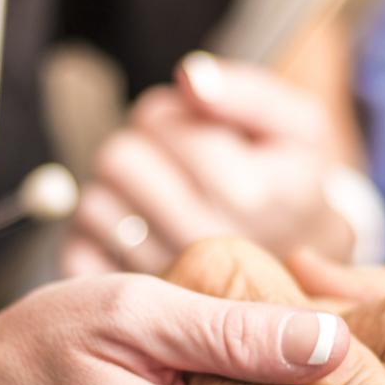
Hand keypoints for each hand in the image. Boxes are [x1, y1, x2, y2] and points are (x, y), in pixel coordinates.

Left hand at [62, 54, 354, 276]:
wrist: (304, 276)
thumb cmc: (293, 187)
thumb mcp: (297, 128)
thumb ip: (246, 93)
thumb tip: (190, 78)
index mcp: (248, 194)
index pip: (160, 124)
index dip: (171, 115)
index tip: (197, 130)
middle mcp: (204, 243)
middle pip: (119, 160)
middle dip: (140, 147)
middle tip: (170, 161)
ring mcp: (167, 281)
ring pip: (93, 205)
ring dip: (117, 192)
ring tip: (157, 198)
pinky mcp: (135, 306)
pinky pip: (79, 251)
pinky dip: (98, 236)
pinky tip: (140, 233)